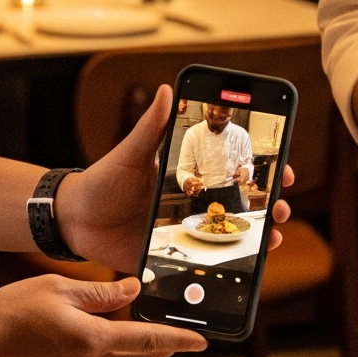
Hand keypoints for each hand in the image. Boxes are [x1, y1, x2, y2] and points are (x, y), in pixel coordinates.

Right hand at [0, 272, 206, 356]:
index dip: (179, 341)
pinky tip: (76, 348)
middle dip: (159, 355)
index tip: (202, 342)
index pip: (149, 342)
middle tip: (171, 342)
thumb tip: (131, 290)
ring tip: (120, 335)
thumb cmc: (6, 314)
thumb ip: (99, 292)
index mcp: (93, 341)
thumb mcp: (56, 289)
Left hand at [56, 85, 292, 268]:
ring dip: (259, 237)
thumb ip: (150, 127)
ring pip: (231, 236)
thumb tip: (167, 90)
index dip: (263, 171)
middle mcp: (192, 204)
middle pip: (243, 206)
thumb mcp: (129, 154)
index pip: (233, 171)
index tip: (285, 169)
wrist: (72, 221)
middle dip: (271, 206)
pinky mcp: (172, 258)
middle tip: (283, 205)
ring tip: (274, 237)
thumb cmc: (101, 182)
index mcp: (187, 177)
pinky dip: (228, 266)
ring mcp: (185, 232)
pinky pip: (204, 265)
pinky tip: (246, 266)